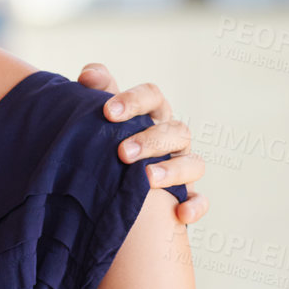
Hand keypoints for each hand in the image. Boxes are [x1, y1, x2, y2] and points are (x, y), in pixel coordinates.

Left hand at [76, 63, 207, 224]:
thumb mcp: (102, 114)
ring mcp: (183, 166)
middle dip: (150, 140)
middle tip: (122, 153)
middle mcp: (172, 137)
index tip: (108, 113)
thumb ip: (96, 90)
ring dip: (172, 170)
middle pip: (176, 130)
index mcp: (152, 112)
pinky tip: (180, 214)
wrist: (111, 183)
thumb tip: (88, 75)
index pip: (152, 96)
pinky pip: (200, 200)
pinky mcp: (186, 196)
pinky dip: (195, 206)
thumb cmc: (109, 138)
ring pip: (193, 163)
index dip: (133, 101)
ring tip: (147, 179)